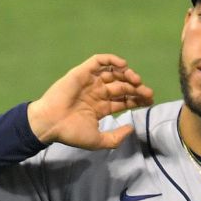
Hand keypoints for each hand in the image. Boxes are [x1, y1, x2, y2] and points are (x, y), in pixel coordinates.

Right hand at [26, 54, 153, 150]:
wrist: (51, 123)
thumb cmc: (71, 133)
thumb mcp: (98, 141)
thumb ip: (116, 137)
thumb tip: (131, 128)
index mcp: (100, 107)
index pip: (123, 100)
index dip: (137, 99)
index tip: (150, 101)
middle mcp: (97, 93)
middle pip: (122, 86)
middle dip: (136, 88)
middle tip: (148, 92)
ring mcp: (90, 82)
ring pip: (113, 73)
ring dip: (127, 74)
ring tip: (136, 80)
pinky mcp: (82, 72)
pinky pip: (99, 61)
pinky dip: (111, 60)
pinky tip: (123, 65)